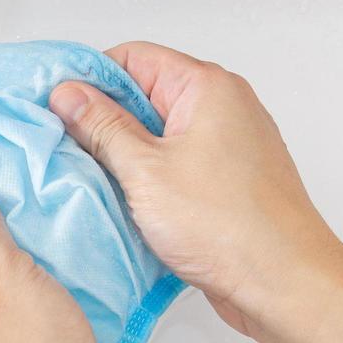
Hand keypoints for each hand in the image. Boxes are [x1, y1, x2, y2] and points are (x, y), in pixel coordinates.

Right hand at [48, 41, 342, 336]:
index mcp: (207, 87)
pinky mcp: (228, 180)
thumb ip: (102, 127)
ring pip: (158, 134)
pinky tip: (126, 203)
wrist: (285, 284)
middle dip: (103, 119)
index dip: (90, 79)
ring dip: (124, 154)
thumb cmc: (228, 226)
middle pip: (145, 94)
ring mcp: (229, 144)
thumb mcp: (145, 171)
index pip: (133, 58)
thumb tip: (68, 95)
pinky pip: (176, 163)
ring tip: (93, 179)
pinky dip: (148, 177)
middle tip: (66, 147)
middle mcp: (224, 107)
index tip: (56, 107)